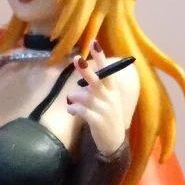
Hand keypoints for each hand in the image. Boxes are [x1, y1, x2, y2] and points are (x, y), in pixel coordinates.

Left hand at [65, 41, 133, 155]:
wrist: (113, 142)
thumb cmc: (107, 117)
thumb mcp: (107, 101)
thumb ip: (96, 89)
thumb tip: (82, 78)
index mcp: (113, 91)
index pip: (107, 70)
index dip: (100, 57)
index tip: (94, 42)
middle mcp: (109, 98)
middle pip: (97, 80)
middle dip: (86, 70)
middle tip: (76, 58)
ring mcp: (104, 109)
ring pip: (84, 97)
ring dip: (75, 97)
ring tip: (72, 101)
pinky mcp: (97, 121)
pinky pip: (81, 111)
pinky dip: (73, 109)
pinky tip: (71, 110)